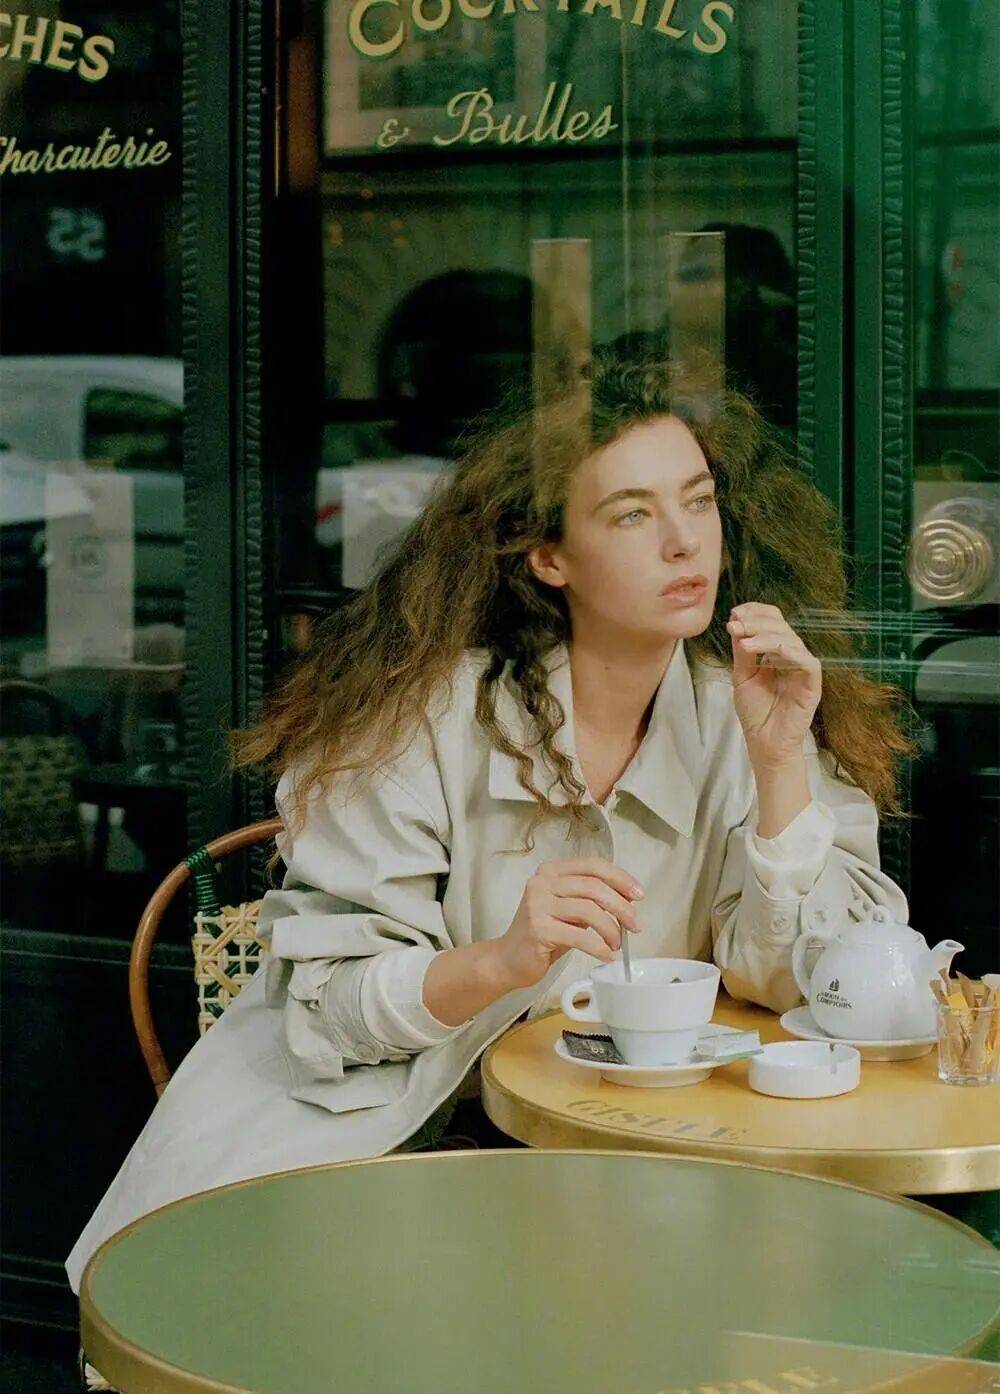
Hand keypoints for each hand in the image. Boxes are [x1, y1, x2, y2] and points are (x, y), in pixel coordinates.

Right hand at [493, 858, 643, 991]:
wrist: (508, 960)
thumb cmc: (543, 934)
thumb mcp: (568, 910)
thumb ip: (591, 899)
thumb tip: (628, 900)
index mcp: (551, 871)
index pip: (593, 865)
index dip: (620, 878)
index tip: (638, 895)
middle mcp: (542, 882)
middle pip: (594, 887)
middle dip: (621, 907)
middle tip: (634, 925)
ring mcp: (537, 905)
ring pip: (589, 910)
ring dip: (611, 929)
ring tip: (616, 945)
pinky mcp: (538, 929)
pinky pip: (579, 936)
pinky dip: (599, 947)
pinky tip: (606, 955)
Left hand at [726, 602, 821, 771]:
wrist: (764, 742)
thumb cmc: (756, 711)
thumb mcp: (742, 675)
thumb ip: (742, 651)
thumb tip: (736, 623)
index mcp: (776, 651)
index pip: (772, 620)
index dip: (756, 612)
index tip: (734, 613)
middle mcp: (792, 656)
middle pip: (781, 626)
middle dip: (756, 622)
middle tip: (736, 626)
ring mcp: (803, 669)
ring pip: (791, 640)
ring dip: (766, 636)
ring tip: (744, 643)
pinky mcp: (812, 684)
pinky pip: (807, 662)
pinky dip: (788, 653)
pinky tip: (767, 655)